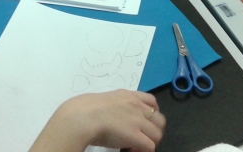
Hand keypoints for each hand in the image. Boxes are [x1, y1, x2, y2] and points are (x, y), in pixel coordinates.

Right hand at [33, 90, 164, 151]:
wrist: (82, 117)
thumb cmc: (85, 109)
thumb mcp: (105, 101)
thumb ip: (116, 106)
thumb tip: (113, 116)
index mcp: (129, 95)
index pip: (152, 101)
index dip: (152, 114)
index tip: (144, 123)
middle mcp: (137, 106)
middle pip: (160, 119)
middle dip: (154, 130)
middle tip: (142, 138)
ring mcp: (138, 120)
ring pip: (158, 134)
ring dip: (150, 142)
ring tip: (137, 147)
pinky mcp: (136, 135)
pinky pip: (150, 146)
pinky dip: (144, 150)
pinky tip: (132, 151)